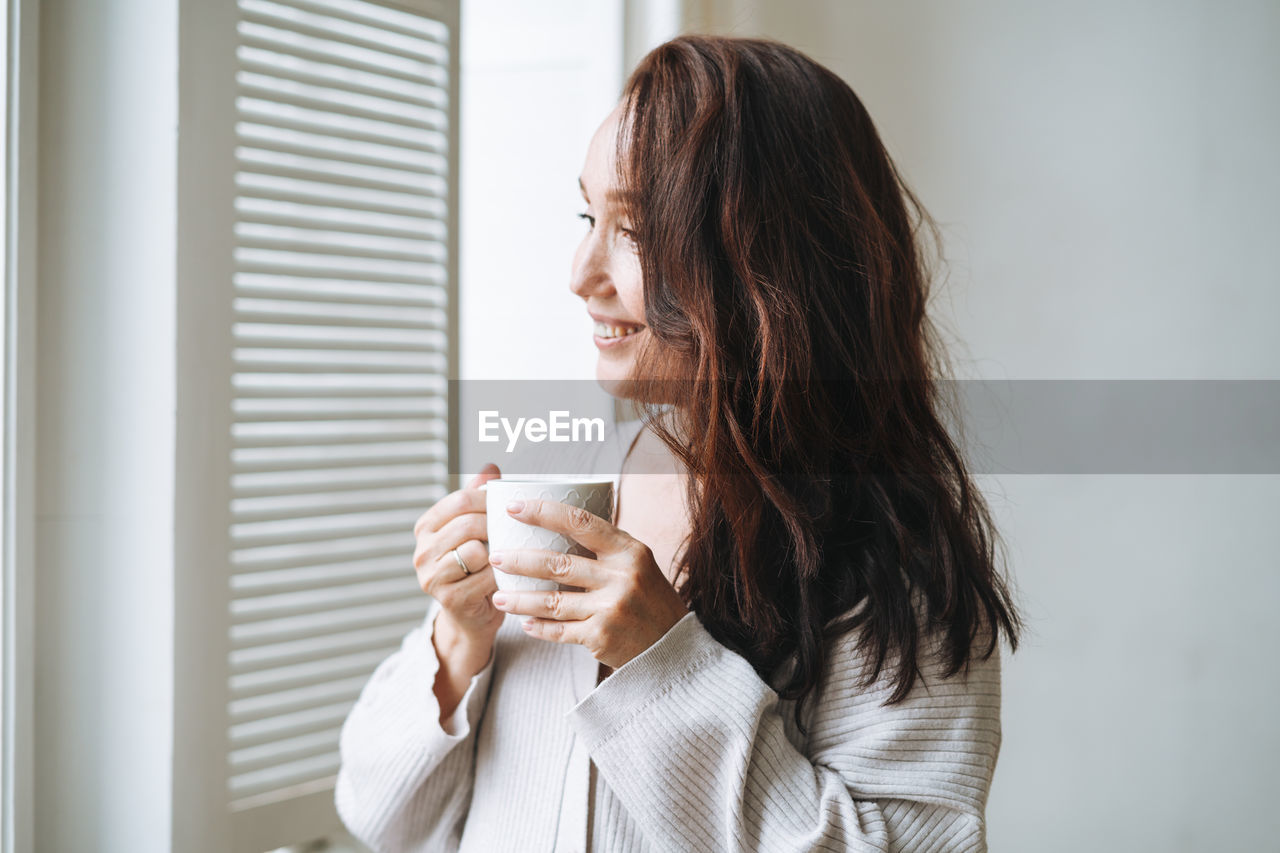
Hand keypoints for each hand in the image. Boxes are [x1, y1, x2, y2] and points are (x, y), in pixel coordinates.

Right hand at [412, 464, 504, 640]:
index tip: (510, 507)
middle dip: (496, 526)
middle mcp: (422, 551)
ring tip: (507, 556)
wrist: (472, 616)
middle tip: (514, 532)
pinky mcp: (448, 599)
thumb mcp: (475, 531)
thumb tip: (490, 467)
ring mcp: (431, 577)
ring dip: (498, 552)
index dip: (489, 500)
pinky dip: (501, 576)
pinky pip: (484, 577)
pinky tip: (506, 578)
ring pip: (476, 550)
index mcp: (426, 527)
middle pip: (467, 523)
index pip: (459, 500)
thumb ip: (479, 498)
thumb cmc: (477, 567)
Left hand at [486, 497, 688, 669]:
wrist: (673, 646)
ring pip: (552, 601)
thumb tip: (558, 521)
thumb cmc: (649, 598)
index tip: (514, 508)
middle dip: (520, 560)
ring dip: (520, 599)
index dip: (544, 512)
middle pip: (558, 564)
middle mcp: (621, 576)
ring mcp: (611, 608)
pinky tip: (524, 624)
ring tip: (498, 596)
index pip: (580, 522)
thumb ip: (605, 546)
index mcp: (628, 550)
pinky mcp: (602, 636)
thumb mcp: (637, 563)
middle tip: (495, 556)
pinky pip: (560, 630)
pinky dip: (539, 627)